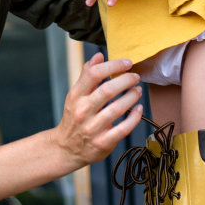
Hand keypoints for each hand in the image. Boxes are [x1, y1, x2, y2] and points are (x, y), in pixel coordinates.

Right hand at [54, 52, 142, 166]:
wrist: (66, 148)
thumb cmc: (74, 118)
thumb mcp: (75, 95)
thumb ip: (86, 75)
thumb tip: (98, 56)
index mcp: (76, 97)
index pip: (93, 74)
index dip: (113, 65)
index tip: (127, 63)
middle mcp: (83, 111)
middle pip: (107, 90)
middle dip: (126, 80)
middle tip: (135, 77)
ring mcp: (93, 128)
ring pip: (117, 109)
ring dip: (132, 96)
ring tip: (137, 90)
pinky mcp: (103, 142)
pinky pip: (123, 128)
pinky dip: (134, 117)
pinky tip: (139, 109)